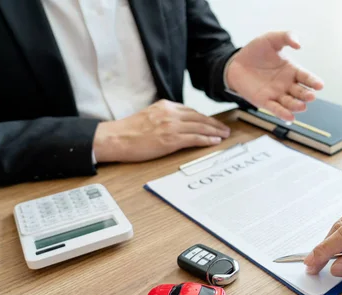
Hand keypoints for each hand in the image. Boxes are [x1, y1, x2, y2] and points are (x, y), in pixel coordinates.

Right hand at [93, 99, 230, 162]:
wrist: (116, 138)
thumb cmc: (129, 130)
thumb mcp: (149, 115)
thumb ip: (164, 116)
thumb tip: (177, 123)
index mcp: (165, 106)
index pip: (191, 111)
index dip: (204, 117)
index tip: (212, 122)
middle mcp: (170, 113)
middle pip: (199, 117)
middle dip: (214, 123)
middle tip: (225, 128)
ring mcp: (171, 126)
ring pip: (200, 127)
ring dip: (215, 131)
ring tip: (224, 135)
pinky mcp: (171, 139)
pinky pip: (195, 138)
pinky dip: (207, 140)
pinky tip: (215, 141)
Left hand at [226, 31, 323, 120]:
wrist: (235, 62)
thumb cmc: (256, 51)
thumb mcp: (271, 39)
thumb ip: (286, 37)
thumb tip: (299, 45)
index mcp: (292, 70)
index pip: (306, 77)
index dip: (313, 81)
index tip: (320, 85)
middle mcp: (287, 84)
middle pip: (301, 92)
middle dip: (307, 95)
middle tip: (311, 96)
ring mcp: (276, 94)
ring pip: (290, 103)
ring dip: (297, 106)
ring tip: (302, 107)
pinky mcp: (264, 101)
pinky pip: (275, 109)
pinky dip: (283, 114)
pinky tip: (290, 117)